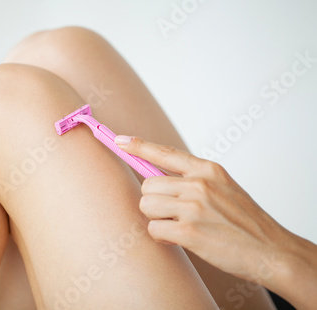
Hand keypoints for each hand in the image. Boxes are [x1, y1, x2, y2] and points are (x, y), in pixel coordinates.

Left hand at [115, 136, 316, 309]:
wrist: (272, 251)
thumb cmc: (246, 222)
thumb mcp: (224, 188)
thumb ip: (194, 180)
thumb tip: (160, 179)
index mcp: (207, 170)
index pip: (165, 152)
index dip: (139, 146)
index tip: (120, 141)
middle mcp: (199, 183)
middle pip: (148, 185)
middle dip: (154, 202)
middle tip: (174, 214)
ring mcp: (193, 206)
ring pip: (147, 206)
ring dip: (157, 219)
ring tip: (180, 227)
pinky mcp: (189, 230)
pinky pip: (154, 228)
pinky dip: (162, 237)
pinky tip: (181, 239)